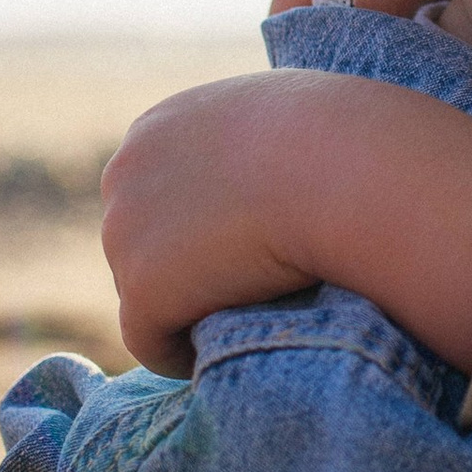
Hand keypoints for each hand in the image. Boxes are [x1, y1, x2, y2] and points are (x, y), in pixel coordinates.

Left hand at [101, 68, 471, 374]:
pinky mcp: (141, 289)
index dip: (199, 228)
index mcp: (161, 125)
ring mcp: (124, 230)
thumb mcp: (290, 118)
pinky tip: (229, 350)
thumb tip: (281, 177)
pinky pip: (150, 341)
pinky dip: (183, 353)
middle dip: (184, 269)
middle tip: (246, 290)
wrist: (346, 173)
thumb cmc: (345, 143)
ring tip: (246, 317)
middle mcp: (126, 170)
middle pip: (141, 241)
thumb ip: (257, 144)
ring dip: (187, 309)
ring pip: (146, 292)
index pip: (159, 191)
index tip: (243, 250)